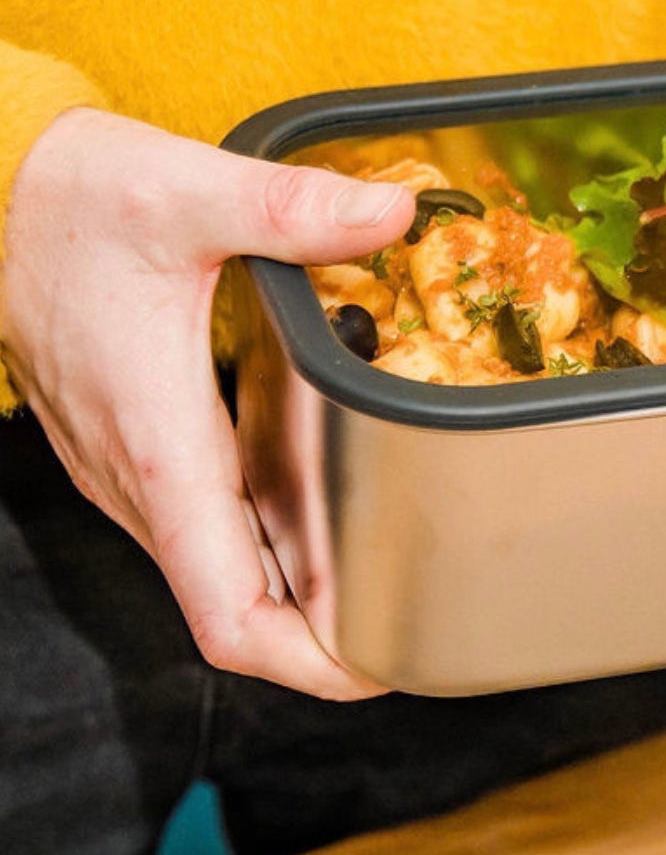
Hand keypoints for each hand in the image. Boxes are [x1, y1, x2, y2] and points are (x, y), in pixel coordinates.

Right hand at [0, 108, 416, 696]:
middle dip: (320, 642)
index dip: (309, 663)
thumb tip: (389, 212)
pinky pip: (199, 530)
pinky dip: (261, 547)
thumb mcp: (185, 189)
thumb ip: (291, 208)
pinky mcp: (128, 447)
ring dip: (291, 598)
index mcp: (163, 450)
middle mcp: (139, 482)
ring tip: (382, 586)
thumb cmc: (66, 197)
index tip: (379, 664)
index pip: (230, 616)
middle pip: (234, 616)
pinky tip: (317, 518)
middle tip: (410, 628)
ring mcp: (127, 471)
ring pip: (215, 577)